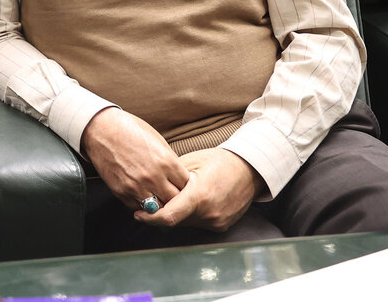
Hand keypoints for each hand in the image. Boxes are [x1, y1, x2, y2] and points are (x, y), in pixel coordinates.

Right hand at [81, 107, 190, 211]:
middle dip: (175, 198)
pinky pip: (138, 208)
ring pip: (158, 210)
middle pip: (175, 201)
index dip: (185, 185)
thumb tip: (178, 176)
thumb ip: (170, 161)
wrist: (100, 129)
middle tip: (171, 193)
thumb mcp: (157, 140)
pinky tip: (141, 196)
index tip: (180, 184)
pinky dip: (142, 206)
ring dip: (159, 205)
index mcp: (166, 161)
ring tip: (157, 197)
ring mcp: (137, 186)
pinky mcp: (121, 192)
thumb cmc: (130, 130)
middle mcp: (154, 177)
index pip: (187, 186)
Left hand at [137, 148, 260, 231]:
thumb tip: (149, 187)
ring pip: (185, 223)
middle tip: (151, 202)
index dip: (150, 218)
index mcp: (199, 195)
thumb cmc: (218, 161)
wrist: (249, 170)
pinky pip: (198, 224)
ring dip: (176, 214)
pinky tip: (189, 202)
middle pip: (175, 221)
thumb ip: (170, 179)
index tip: (138, 214)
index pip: (169, 216)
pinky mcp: (221, 225)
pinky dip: (189, 216)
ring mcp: (217, 221)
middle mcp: (209, 213)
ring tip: (174, 198)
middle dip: (161, 213)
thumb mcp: (191, 163)